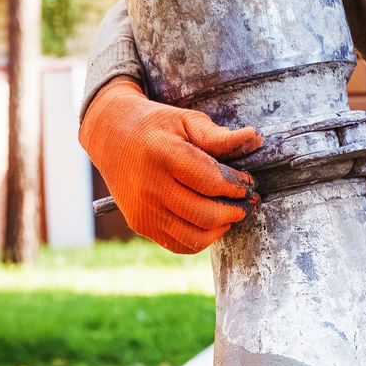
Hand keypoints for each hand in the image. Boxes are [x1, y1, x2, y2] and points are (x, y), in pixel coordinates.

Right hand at [79, 80, 261, 253]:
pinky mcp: (141, 225)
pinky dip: (202, 239)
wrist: (110, 137)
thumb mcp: (186, 121)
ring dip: (222, 228)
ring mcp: (143, 210)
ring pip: (196, 237)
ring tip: (231, 214)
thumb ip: (219, 136)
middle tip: (247, 202)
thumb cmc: (156, 127)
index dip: (237, 186)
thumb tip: (255, 139)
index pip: (212, 182)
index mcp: (162, 154)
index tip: (247, 182)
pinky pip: (180, 245)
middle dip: (235, 211)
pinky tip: (211, 223)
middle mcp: (149, 186)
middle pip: (207, 215)